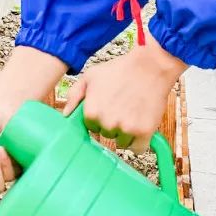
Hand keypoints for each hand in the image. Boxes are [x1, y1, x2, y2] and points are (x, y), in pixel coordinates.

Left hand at [63, 34, 186, 151]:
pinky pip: (138, 148)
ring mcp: (126, 129)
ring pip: (122, 142)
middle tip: (122, 107)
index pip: (91, 127)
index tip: (108, 107)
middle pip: (107, 135)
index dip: (99, 117)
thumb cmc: (120, 69)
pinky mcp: (144, 132)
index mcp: (92, 112)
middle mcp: (107, 123)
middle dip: (112, 124)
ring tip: (132, 113)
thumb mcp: (91, 76)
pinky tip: (140, 126)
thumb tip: (66, 114)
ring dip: (126, 133)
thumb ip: (75, 95)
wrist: (150, 67)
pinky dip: (139, 142)